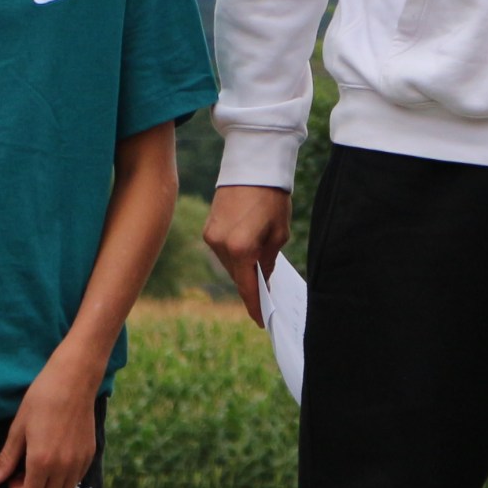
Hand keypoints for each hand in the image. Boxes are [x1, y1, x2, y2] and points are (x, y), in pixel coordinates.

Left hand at [0, 353, 100, 487]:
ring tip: (42, 468)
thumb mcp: (18, 428)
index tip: (13, 476)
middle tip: (25, 473)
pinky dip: (65, 477)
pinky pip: (77, 478)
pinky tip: (57, 458)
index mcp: (41, 461)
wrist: (74, 380)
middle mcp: (63, 466)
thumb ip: (6, 459)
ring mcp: (79, 460)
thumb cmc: (42, 399)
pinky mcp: (90, 452)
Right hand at [204, 185, 292, 325]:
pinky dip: (234, 257)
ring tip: (258, 275)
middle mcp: (221, 245)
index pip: (247, 286)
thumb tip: (262, 278)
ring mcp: (211, 237)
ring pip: (228, 265)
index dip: (254, 305)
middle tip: (264, 300)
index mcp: (241, 248)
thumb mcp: (279, 233)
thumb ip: (269, 260)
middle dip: (250, 286)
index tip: (261, 320)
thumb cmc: (272, 198)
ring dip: (242, 270)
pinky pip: (222, 252)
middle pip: (236, 277)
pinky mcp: (208, 228)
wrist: (253, 167)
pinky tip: (247, 257)